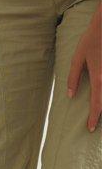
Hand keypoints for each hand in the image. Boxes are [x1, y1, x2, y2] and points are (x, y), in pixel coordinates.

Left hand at [67, 2, 101, 131]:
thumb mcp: (77, 59)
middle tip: (96, 126)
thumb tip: (70, 95)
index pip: (97, 103)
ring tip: (97, 113)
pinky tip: (100, 97)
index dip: (94, 117)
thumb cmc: (91, 40)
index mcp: (99, 78)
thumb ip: (73, 78)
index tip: (91, 128)